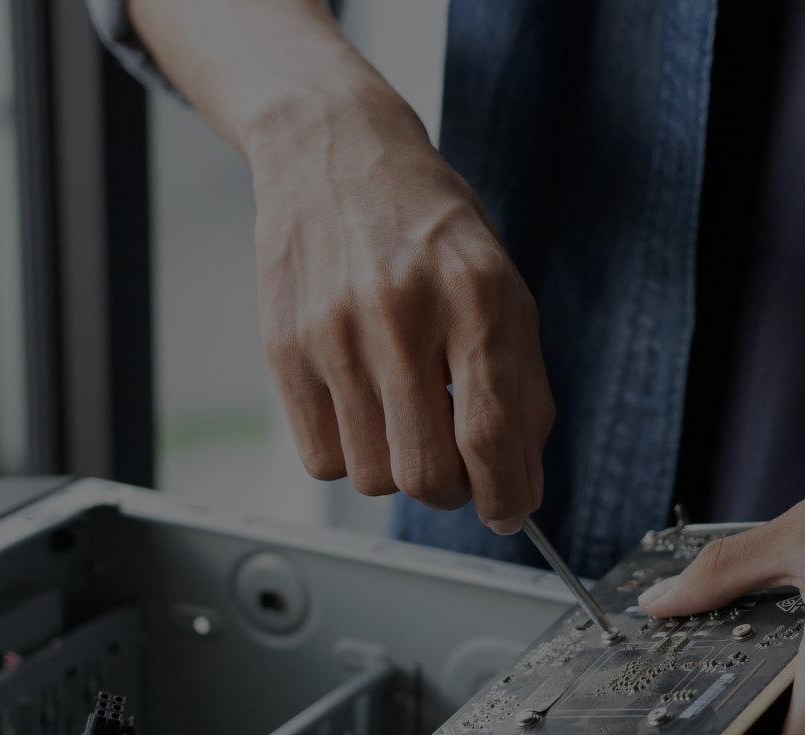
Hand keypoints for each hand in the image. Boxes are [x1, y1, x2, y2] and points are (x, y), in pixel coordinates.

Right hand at [129, 0, 552, 530]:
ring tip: (406, 418)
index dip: (505, 494)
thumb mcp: (504, 290)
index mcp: (476, 297)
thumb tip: (522, 487)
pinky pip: (320, 457)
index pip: (490, 434)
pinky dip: (349, 453)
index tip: (507, 512)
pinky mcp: (282, 349)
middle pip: (425, 472)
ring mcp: (334, 333)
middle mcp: (402, 314)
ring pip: (370, 476)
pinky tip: (363, 405)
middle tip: (457, 467)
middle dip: (451, 491)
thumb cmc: (429, 226)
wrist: (335, 152)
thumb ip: (523, 393)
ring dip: (397, 469)